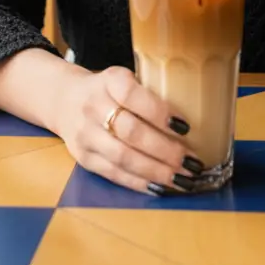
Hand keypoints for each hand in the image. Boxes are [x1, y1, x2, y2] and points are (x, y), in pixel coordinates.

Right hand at [56, 65, 204, 194]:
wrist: (64, 99)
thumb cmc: (109, 90)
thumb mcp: (124, 78)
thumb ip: (151, 92)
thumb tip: (200, 113)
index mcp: (109, 80)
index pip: (132, 94)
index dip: (159, 112)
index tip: (186, 126)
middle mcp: (93, 106)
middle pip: (131, 132)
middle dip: (165, 150)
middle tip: (192, 161)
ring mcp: (85, 134)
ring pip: (123, 157)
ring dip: (156, 171)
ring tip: (182, 179)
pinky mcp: (83, 158)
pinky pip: (114, 173)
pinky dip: (140, 182)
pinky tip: (160, 186)